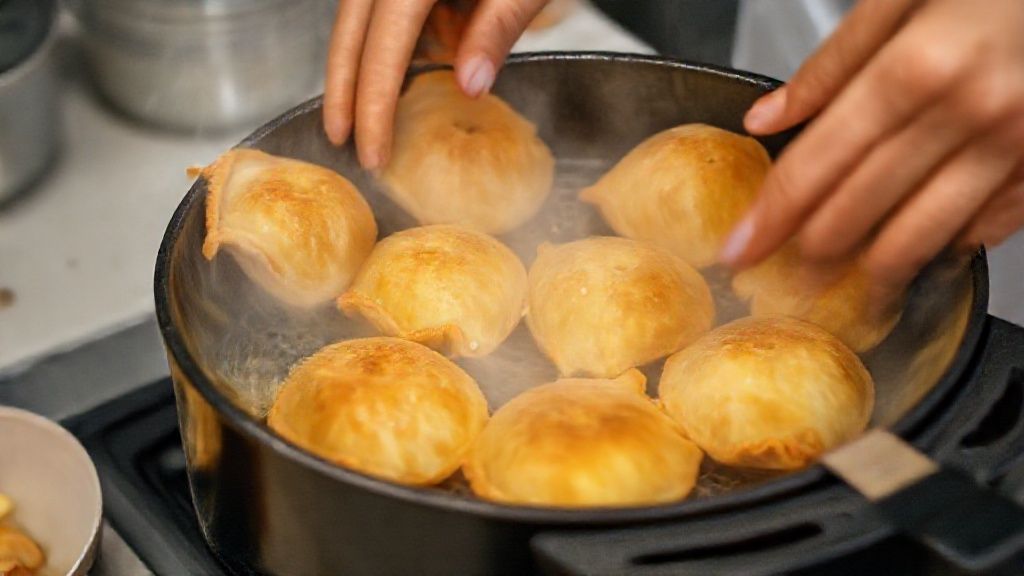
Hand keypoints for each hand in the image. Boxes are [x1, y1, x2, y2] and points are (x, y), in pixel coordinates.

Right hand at [323, 0, 549, 168]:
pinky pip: (387, 9)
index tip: (373, 153)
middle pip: (351, 30)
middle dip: (343, 88)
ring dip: (362, 67)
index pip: (384, 46)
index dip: (374, 105)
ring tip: (363, 119)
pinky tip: (403, 76)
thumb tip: (468, 87)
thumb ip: (497, 28)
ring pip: (361, 19)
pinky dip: (391, 43)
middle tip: (339, 141)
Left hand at [720, 0, 1023, 291]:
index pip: (815, 167)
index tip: (740, 249)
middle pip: (856, 213)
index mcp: (915, 67)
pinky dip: (942, 244)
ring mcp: (1010, 147)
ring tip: (838, 277)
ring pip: (917, 240)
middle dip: (808, 254)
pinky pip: (981, 230)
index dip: (770, 217)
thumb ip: (830, 64)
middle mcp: (965, 114)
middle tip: (783, 268)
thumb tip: (767, 117)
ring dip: (868, 269)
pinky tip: (915, 241)